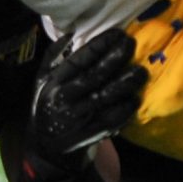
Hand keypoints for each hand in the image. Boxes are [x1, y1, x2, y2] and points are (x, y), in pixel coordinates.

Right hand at [29, 28, 150, 159]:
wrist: (47, 148)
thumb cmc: (47, 106)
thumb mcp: (41, 80)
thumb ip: (52, 56)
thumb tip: (70, 33)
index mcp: (54, 83)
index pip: (79, 60)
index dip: (99, 45)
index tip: (117, 33)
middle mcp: (65, 99)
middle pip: (95, 75)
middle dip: (115, 58)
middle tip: (131, 44)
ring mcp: (79, 117)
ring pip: (106, 97)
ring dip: (126, 83)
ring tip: (141, 71)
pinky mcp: (91, 133)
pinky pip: (112, 119)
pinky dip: (125, 109)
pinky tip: (135, 98)